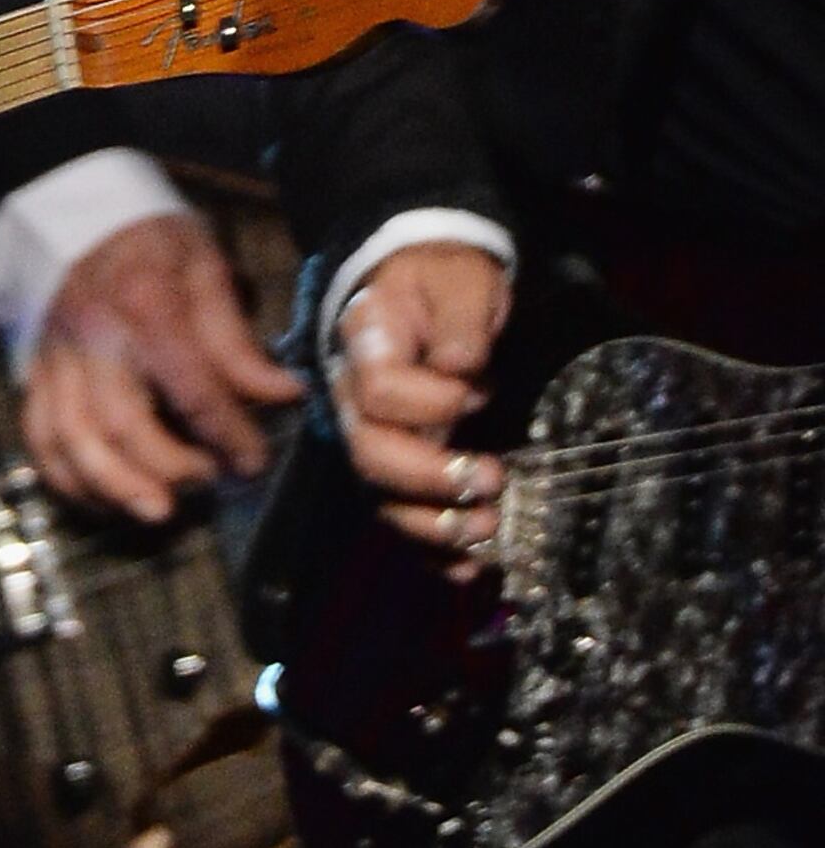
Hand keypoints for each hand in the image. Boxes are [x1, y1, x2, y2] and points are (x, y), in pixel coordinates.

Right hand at [20, 209, 302, 521]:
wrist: (76, 214)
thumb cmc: (151, 243)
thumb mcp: (204, 267)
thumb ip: (235, 338)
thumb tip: (283, 394)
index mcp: (143, 305)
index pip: (190, 385)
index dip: (228, 432)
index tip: (255, 462)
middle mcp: (92, 337)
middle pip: (121, 421)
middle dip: (167, 468)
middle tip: (209, 485)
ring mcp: (56, 359)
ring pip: (71, 438)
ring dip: (113, 486)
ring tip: (157, 512)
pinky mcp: (36, 375)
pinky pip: (40, 437)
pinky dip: (67, 478)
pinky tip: (105, 500)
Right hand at [330, 236, 516, 555]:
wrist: (428, 287)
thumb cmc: (445, 281)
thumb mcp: (461, 279)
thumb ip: (461, 317)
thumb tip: (462, 367)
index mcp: (367, 345)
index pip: (379, 390)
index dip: (429, 402)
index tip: (480, 393)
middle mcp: (356, 398)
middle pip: (371, 454)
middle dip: (430, 478)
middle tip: (491, 479)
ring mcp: (373, 436)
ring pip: (381, 497)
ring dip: (435, 525)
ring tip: (489, 528)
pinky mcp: (396, 466)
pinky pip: (400, 516)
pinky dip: (432, 552)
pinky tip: (468, 567)